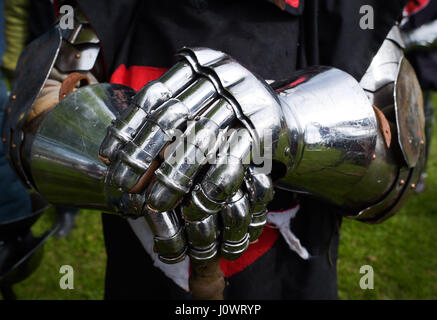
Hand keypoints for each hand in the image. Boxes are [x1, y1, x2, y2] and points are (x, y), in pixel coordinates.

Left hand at [99, 48, 284, 263]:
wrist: (281, 118)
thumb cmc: (225, 117)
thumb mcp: (196, 106)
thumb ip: (164, 118)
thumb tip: (114, 154)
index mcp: (198, 63)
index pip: (153, 95)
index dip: (128, 128)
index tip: (109, 159)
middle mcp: (221, 74)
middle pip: (171, 118)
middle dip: (144, 157)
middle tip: (125, 189)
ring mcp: (245, 97)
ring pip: (199, 140)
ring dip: (175, 177)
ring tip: (156, 204)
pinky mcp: (265, 124)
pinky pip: (233, 157)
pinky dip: (212, 184)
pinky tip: (195, 206)